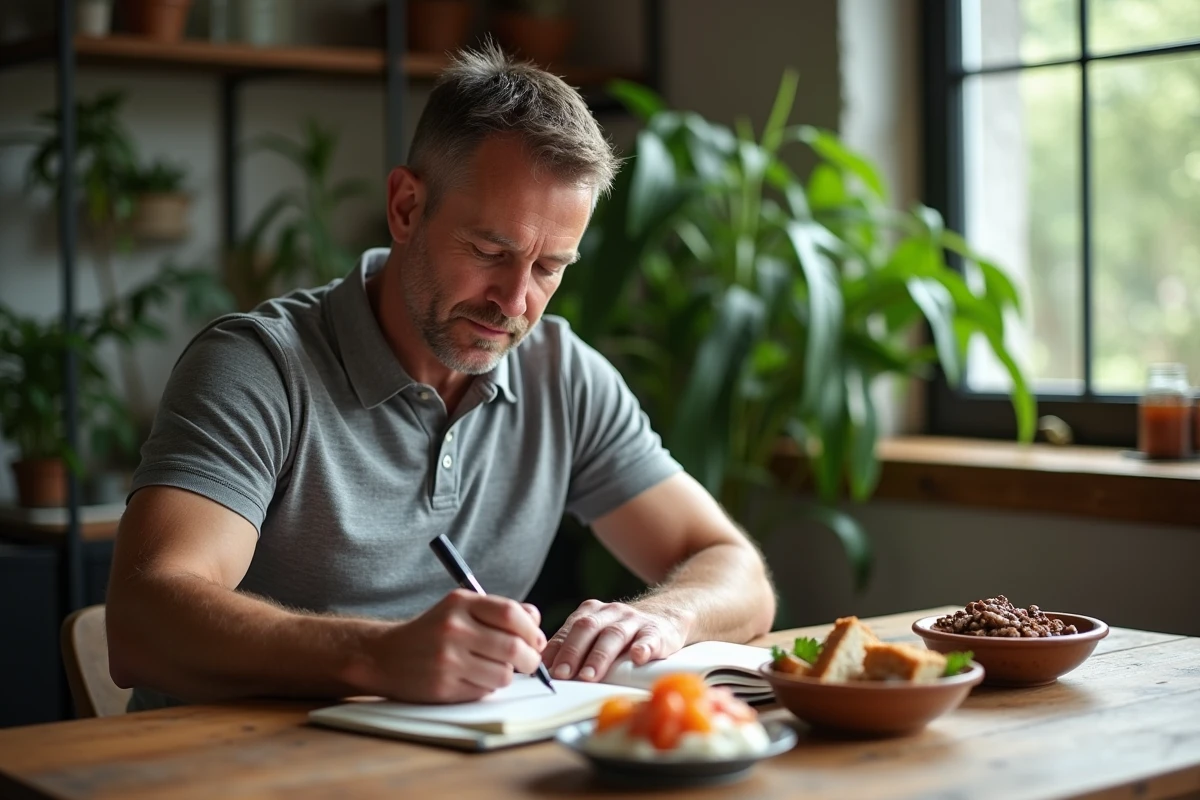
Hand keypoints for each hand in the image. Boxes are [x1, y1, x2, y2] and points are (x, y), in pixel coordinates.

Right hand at [365, 589, 545, 702]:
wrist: (384, 656)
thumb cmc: (432, 632)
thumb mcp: (459, 609)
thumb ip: (497, 612)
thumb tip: (536, 623)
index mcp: (460, 604)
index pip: (511, 613)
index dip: (531, 629)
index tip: (535, 639)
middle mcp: (454, 629)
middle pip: (514, 647)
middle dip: (531, 659)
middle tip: (530, 662)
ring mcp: (448, 659)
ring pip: (504, 674)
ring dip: (507, 675)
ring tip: (493, 669)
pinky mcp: (444, 686)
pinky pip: (485, 691)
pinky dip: (488, 687)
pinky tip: (473, 679)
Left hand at [543, 599, 686, 681]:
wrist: (666, 616)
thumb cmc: (622, 634)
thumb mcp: (595, 634)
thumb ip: (572, 647)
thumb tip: (543, 671)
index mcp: (590, 613)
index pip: (568, 630)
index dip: (555, 650)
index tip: (544, 670)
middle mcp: (610, 612)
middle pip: (587, 628)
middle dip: (572, 652)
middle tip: (562, 675)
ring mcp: (634, 621)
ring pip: (614, 634)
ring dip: (599, 656)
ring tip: (589, 676)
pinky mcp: (657, 632)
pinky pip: (650, 638)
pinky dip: (644, 648)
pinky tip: (638, 657)